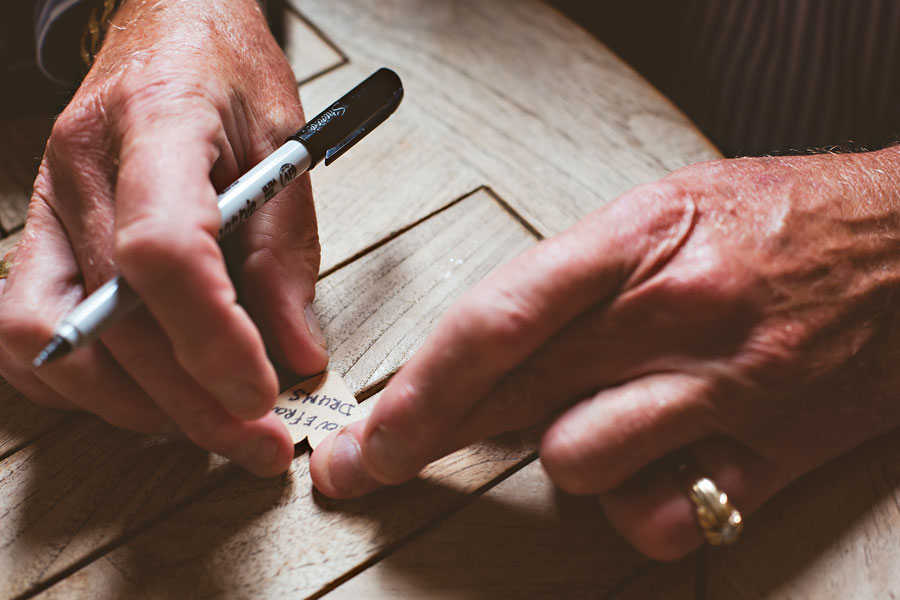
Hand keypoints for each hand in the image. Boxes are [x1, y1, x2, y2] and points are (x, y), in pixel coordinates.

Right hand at [0, 0, 327, 475]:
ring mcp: (48, 203)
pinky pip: (23, 328)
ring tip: (204, 423)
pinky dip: (76, 380)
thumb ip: (285, 256)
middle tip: (257, 444)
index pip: (163, 249)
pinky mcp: (40, 232)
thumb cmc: (227, 71)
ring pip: (52, 340)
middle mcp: (85, 170)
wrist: (166, 20)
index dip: (211, 338)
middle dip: (194, 405)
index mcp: (158, 127)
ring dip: (132, 403)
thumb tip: (296, 356)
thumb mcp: (286, 144)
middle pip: (118, 321)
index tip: (263, 393)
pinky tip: (136, 391)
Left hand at [310, 149, 899, 557]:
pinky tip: (658, 469)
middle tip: (375, 462)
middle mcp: (676, 315)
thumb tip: (492, 350)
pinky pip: (661, 517)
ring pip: (575, 461)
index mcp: (639, 239)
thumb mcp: (663, 212)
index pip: (497, 321)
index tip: (369, 431)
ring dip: (563, 454)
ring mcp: (723, 389)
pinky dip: (639, 507)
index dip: (418, 386)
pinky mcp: (768, 454)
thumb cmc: (780, 220)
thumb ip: (573, 281)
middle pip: (512, 397)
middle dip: (427, 438)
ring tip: (596, 422)